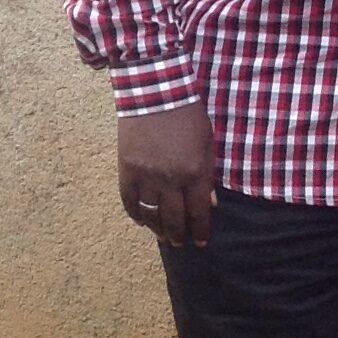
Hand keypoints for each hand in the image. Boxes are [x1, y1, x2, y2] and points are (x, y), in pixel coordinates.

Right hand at [119, 102, 217, 246]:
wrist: (155, 93)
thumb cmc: (188, 116)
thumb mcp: (208, 143)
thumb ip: (209, 173)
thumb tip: (210, 203)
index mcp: (195, 172)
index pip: (199, 212)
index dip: (200, 231)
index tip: (202, 241)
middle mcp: (171, 179)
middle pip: (174, 219)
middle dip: (179, 235)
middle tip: (180, 243)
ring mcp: (146, 176)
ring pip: (151, 214)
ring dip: (158, 229)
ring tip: (163, 236)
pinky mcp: (127, 169)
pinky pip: (129, 201)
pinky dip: (135, 214)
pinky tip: (142, 220)